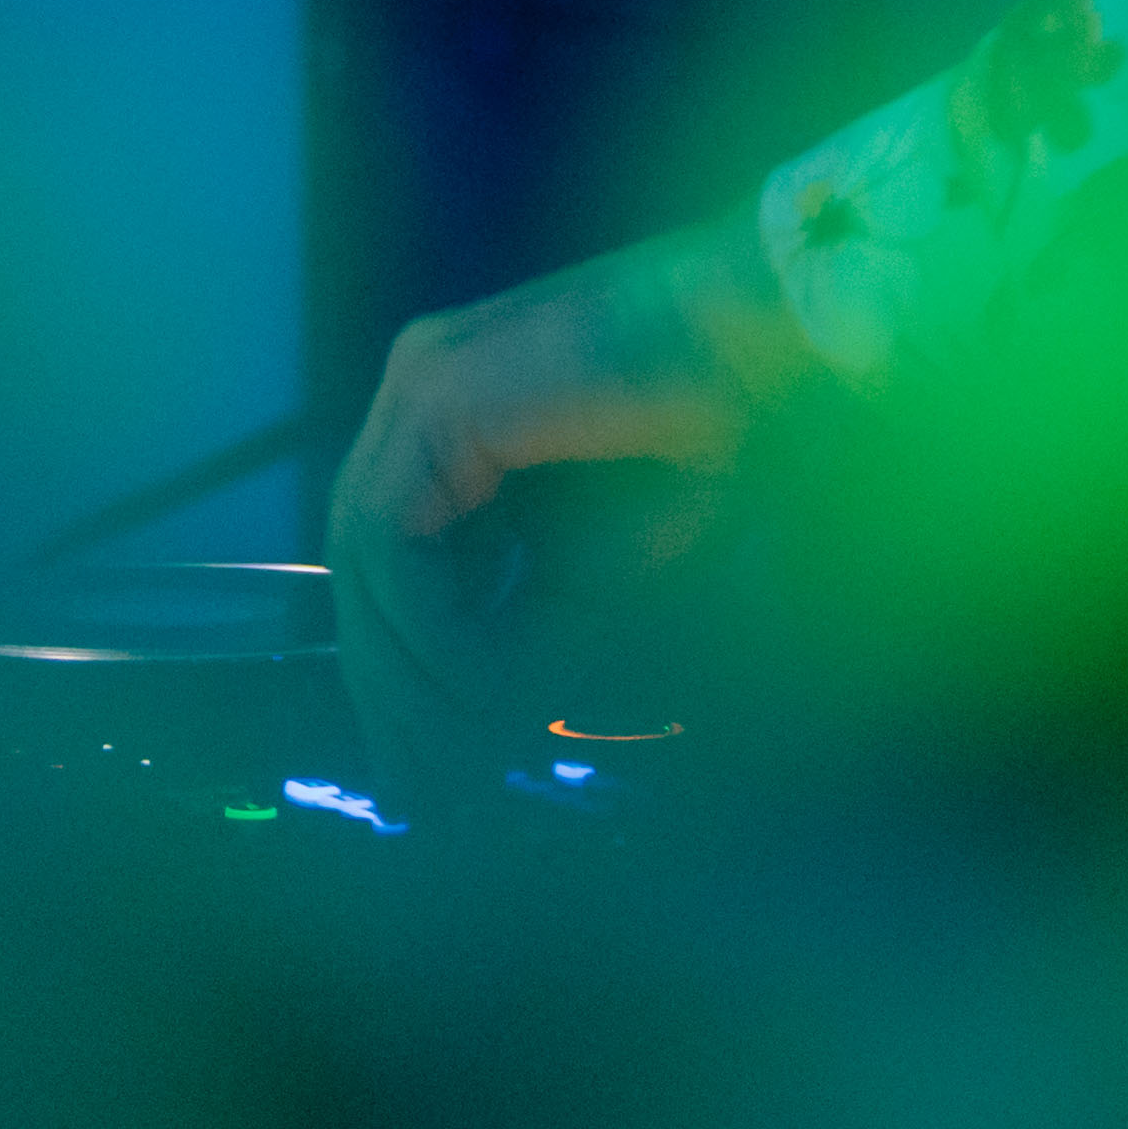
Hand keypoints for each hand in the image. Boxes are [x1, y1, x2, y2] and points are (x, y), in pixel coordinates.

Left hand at [322, 212, 815, 807]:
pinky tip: (488, 680)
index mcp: (451, 413)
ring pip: (366, 556)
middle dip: (390, 688)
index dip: (397, 671)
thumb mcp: (604, 570)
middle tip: (421, 793)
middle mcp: (419, 388)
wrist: (764, 335)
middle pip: (363, 562)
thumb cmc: (710, 438)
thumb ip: (529, 637)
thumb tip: (470, 736)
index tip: (426, 769)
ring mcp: (420, 380)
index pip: (385, 558)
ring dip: (413, 669)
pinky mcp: (439, 395)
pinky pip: (395, 539)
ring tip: (472, 746)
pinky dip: (433, 625)